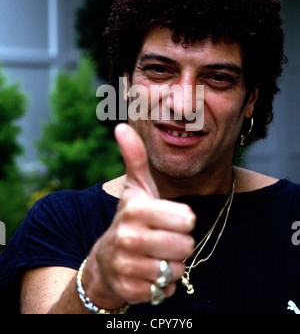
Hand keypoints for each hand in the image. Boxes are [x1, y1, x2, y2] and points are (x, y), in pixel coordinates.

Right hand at [83, 123, 195, 308]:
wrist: (105, 260)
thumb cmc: (130, 219)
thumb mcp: (135, 188)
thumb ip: (134, 157)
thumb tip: (121, 126)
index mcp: (136, 210)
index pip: (186, 219)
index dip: (182, 220)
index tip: (169, 219)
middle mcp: (128, 238)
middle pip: (184, 246)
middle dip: (179, 244)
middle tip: (163, 239)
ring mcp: (126, 266)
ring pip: (176, 269)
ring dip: (171, 264)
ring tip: (155, 255)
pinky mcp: (129, 290)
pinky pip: (165, 290)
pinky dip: (162, 284)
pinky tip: (148, 273)